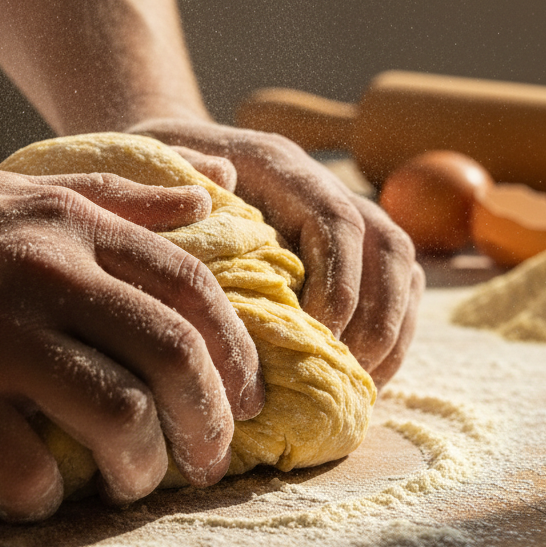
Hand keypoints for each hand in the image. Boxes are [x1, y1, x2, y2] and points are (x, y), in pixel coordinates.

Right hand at [0, 168, 260, 521]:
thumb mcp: (19, 188)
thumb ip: (117, 190)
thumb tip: (208, 190)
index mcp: (68, 225)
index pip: (192, 286)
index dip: (236, 350)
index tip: (247, 397)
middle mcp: (41, 273)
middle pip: (172, 354)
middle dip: (210, 421)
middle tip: (210, 459)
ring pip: (117, 414)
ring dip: (140, 466)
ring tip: (132, 481)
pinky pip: (25, 470)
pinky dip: (46, 496)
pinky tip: (38, 491)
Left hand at [129, 120, 423, 388]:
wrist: (158, 162)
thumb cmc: (147, 171)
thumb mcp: (145, 162)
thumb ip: (179, 170)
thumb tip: (223, 181)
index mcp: (277, 165)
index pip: (333, 218)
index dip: (338, 280)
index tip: (316, 334)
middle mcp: (319, 185)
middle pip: (384, 242)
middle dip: (376, 314)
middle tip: (346, 371)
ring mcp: (339, 213)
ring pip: (400, 265)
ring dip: (392, 330)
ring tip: (361, 385)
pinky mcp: (344, 248)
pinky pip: (395, 286)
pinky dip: (391, 333)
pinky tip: (362, 376)